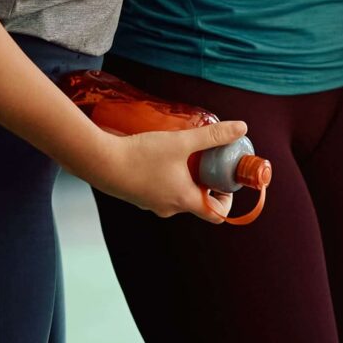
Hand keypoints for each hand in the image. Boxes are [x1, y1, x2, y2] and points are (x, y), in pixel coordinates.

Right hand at [84, 122, 248, 222]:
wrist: (100, 162)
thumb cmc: (140, 156)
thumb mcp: (181, 142)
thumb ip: (212, 135)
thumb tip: (241, 128)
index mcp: (184, 201)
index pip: (216, 213)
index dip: (227, 199)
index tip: (225, 178)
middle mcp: (169, 208)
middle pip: (198, 201)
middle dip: (205, 181)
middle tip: (206, 159)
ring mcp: (152, 204)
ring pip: (178, 195)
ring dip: (186, 178)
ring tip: (183, 154)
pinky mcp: (138, 196)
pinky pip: (160, 190)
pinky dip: (167, 177)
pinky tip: (161, 157)